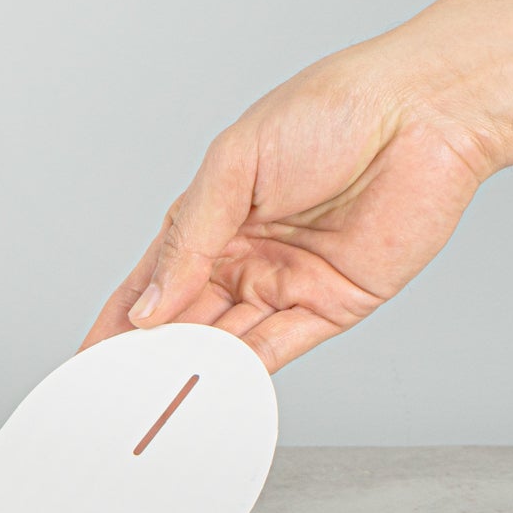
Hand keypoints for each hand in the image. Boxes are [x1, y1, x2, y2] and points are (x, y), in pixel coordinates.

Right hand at [82, 45, 493, 370]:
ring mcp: (285, 283)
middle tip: (115, 394)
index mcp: (211, 218)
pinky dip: (242, 374)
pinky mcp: (331, 306)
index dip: (117, 324)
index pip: (150, 284)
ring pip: (225, 343)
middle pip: (183, 323)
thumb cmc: (332, 111)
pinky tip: (208, 390)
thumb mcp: (234, 164)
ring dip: (190, 373)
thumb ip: (187, 239)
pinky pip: (276, 349)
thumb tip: (147, 307)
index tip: (88, 362)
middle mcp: (244, 256)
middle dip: (149, 360)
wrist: (424, 111)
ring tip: (152, 401)